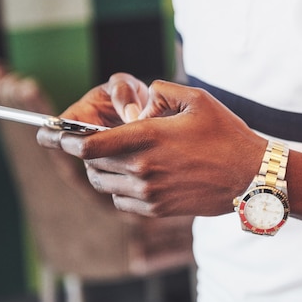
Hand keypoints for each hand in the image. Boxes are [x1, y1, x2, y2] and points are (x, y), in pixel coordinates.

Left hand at [38, 78, 265, 216]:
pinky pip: (121, 201)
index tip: (49, 134)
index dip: (63, 140)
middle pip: (91, 164)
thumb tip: (137, 103)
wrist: (251, 177)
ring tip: (114, 157)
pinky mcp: (158, 209)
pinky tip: (134, 176)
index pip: (88, 144)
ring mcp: (149, 193)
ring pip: (103, 184)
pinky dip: (118, 188)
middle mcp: (143, 169)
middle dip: (84, 151)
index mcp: (148, 138)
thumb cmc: (226, 135)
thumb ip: (160, 92)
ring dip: (100, 169)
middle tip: (88, 141)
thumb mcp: (196, 99)